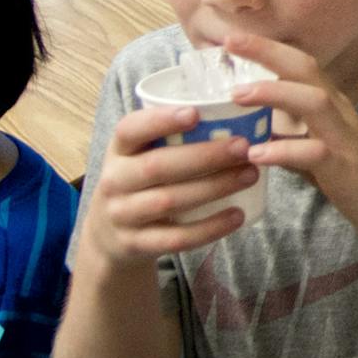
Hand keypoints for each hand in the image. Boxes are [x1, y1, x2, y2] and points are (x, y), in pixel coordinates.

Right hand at [79, 104, 256, 265]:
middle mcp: (114, 181)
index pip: (129, 129)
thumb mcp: (139, 156)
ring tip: (249, 175)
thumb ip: (170, 138)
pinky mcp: (136, 245)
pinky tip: (237, 215)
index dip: (160, 121)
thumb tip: (233, 115)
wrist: (108, 236)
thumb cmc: (139, 182)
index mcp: (118, 151)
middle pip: (157, 166)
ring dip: (214, 188)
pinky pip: (176, 238)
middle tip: (243, 147)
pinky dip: (209, 228)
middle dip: (204, 156)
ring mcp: (122, 215)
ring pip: (169, 201)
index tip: (195, 113)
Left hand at [230, 34, 357, 245]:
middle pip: (306, 70)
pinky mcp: (345, 168)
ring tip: (237, 95)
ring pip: (314, 101)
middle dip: (268, 53)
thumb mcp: (320, 151)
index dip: (268, 48)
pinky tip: (256, 154)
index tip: (231, 38)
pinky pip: (313, 153)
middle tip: (229, 42)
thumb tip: (255, 135)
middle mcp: (340, 113)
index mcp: (332, 105)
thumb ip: (290, 139)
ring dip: (274, 93)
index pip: (300, 65)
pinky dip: (283, 150)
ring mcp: (344, 139)